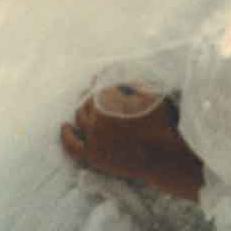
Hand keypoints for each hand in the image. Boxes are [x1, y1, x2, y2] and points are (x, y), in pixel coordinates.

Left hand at [60, 87, 203, 200]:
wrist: (164, 156)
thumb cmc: (162, 123)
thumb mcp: (152, 95)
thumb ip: (133, 83)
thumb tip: (118, 73)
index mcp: (111, 100)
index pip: (99, 87)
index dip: (100, 82)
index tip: (101, 78)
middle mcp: (97, 117)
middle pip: (88, 102)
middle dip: (91, 96)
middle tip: (95, 93)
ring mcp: (93, 137)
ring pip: (80, 119)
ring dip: (82, 110)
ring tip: (85, 106)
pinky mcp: (92, 155)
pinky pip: (72, 145)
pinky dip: (66, 135)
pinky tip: (65, 127)